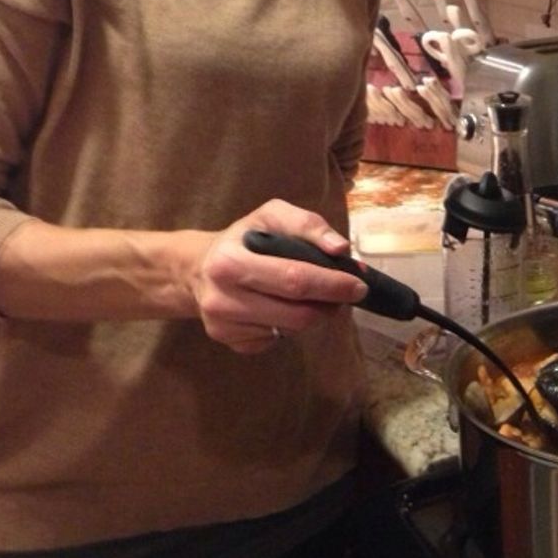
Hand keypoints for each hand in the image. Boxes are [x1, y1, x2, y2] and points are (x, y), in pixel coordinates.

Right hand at [194, 199, 367, 353]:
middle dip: (330, 305)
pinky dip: (289, 326)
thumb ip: (307, 225)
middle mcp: (221, 298)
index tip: (359, 284)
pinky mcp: (227, 342)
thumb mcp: (270, 215)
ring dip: (313, 315)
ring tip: (314, 296)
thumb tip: (340, 249)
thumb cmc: (244, 238)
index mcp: (230, 261)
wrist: (197, 268)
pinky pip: (274, 341)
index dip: (332, 284)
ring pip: (290, 330)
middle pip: (296, 314)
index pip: (294, 279)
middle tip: (346, 294)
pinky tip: (282, 307)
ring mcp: (222, 325)